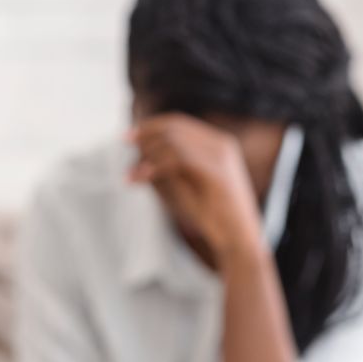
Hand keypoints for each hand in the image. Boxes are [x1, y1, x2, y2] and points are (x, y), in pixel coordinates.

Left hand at [127, 113, 265, 266]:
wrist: (238, 239)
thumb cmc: (210, 216)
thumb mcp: (183, 187)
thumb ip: (165, 169)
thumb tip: (139, 156)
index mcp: (217, 144)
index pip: (179, 123)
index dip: (151, 126)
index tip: (128, 136)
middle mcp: (221, 144)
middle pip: (175, 127)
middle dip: (146, 133)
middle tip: (124, 142)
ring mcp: (222, 156)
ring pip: (175, 141)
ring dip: (148, 154)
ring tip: (131, 173)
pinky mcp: (218, 172)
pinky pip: (180, 159)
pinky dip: (155, 166)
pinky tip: (140, 177)